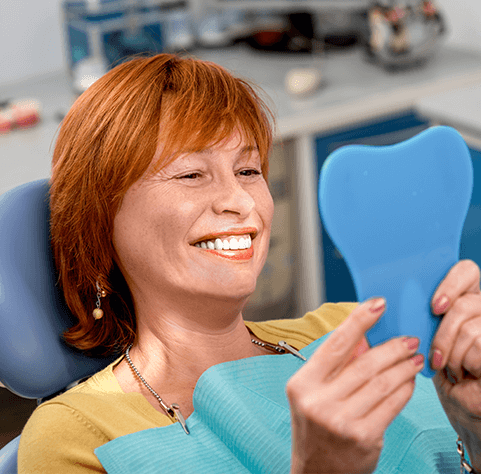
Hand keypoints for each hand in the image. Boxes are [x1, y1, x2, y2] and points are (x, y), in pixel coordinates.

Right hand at [286, 298, 423, 473]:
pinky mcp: (364, 438)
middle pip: (365, 363)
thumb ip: (337, 365)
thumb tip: (366, 338)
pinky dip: (405, 389)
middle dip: (392, 347)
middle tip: (409, 339)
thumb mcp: (315, 393)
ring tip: (414, 357)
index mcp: (302, 384)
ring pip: (383, 382)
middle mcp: (318, 401)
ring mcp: (341, 421)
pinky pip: (392, 404)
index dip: (358, 321)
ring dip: (404, 367)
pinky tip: (410, 381)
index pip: (334, 345)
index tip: (377, 304)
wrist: (317, 473)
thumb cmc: (316, 428)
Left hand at [429, 259, 480, 470]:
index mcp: (464, 297)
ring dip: (453, 351)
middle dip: (446, 331)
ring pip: (473, 327)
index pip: (468, 270)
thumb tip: (378, 299)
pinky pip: (479, 347)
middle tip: (437, 351)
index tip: (434, 307)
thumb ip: (412, 311)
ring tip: (448, 365)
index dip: (452, 283)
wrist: (463, 403)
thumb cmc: (439, 366)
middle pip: (468, 302)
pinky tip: (462, 373)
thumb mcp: (421, 334)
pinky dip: (466, 362)